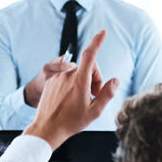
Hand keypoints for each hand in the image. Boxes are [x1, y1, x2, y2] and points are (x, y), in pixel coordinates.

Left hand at [24, 30, 119, 148]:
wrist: (46, 129)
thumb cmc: (71, 122)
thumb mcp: (94, 111)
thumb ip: (107, 94)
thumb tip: (115, 81)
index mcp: (79, 80)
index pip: (90, 55)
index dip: (97, 42)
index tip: (103, 32)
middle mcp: (67, 75)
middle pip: (87, 67)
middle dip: (94, 78)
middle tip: (94, 96)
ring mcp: (57, 78)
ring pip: (77, 73)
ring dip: (83, 82)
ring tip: (82, 100)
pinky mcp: (50, 82)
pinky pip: (66, 78)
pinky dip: (72, 85)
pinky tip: (70, 100)